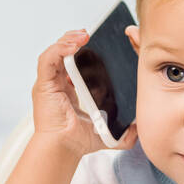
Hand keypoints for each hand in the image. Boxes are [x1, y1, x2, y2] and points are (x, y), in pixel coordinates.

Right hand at [32, 30, 137, 157]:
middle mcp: (59, 82)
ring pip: (56, 51)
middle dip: (76, 39)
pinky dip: (58, 49)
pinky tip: (72, 46)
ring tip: (83, 35)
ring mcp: (50, 83)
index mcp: (72, 89)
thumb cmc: (78, 142)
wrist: (65, 150)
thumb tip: (140, 127)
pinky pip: (48, 60)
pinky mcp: (43, 84)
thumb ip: (125, 132)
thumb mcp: (108, 134)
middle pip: (65, 52)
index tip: (100, 42)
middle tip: (90, 34)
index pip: (77, 62)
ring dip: (68, 40)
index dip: (86, 49)